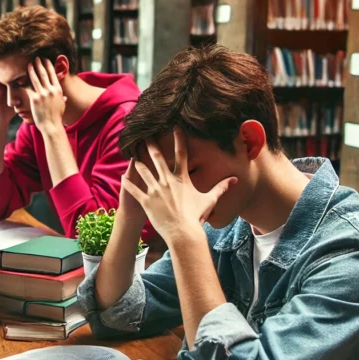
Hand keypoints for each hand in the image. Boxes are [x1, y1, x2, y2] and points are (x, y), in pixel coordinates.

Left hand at [27, 58, 65, 133]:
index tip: (46, 60)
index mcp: (58, 90)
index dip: (49, 66)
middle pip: (44, 74)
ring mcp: (43, 94)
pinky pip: (29, 88)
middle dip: (40, 64)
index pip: (53, 74)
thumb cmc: (56, 117)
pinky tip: (21, 77)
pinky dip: (25, 82)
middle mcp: (51, 90)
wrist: (51, 126)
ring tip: (29, 63)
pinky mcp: (35, 99)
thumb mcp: (61, 106)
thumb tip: (65, 97)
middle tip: (37, 57)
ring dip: (32, 69)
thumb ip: (62, 99)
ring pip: (36, 78)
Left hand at [123, 128, 236, 242]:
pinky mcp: (146, 201)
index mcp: (181, 179)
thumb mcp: (209, 200)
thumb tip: (235, 179)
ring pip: (143, 172)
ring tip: (132, 155)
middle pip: (157, 159)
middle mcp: (167, 181)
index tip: (175, 128)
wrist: (183, 231)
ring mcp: (155, 190)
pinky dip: (128, 183)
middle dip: (150, 146)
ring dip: (137, 163)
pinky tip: (122, 177)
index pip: (181, 154)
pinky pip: (134, 190)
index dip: (178, 140)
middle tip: (145, 136)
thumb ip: (221, 188)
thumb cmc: (196, 216)